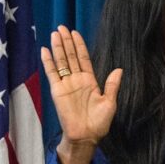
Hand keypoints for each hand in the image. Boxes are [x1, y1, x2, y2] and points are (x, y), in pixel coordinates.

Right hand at [40, 26, 122, 163]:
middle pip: (70, 56)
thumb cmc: (99, 122)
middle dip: (67, 42)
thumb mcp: (110, 102)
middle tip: (62, 27)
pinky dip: (48, 61)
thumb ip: (112, 85)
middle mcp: (77, 80)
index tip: (75, 33)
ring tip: (54, 33)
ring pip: (61, 61)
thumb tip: (119, 69)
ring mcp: (66, 84)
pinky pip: (52, 73)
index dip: (79, 46)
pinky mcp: (57, 91)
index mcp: (90, 81)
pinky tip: (45, 50)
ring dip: (58, 48)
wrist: (86, 136)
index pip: (83, 59)